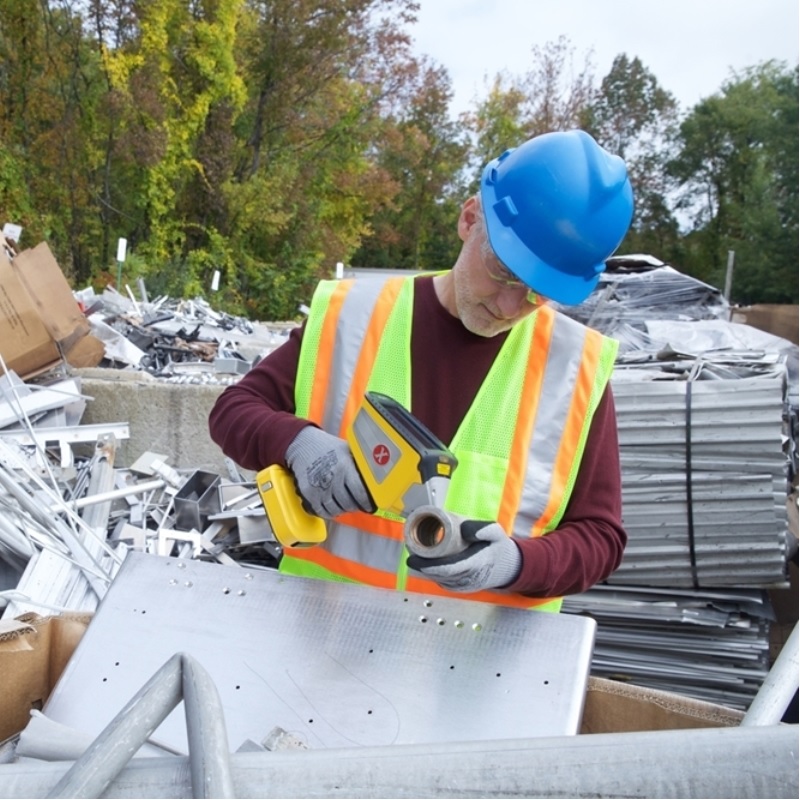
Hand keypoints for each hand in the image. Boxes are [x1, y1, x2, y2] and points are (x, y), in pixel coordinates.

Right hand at [285, 426, 374, 517]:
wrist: (302, 444)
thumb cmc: (329, 447)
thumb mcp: (347, 450)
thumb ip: (360, 464)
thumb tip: (377, 475)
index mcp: (345, 467)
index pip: (360, 493)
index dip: (366, 502)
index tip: (370, 506)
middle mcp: (333, 479)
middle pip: (348, 504)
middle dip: (355, 506)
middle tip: (357, 504)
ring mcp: (319, 488)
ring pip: (336, 510)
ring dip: (342, 509)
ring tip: (345, 503)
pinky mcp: (308, 494)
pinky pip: (321, 511)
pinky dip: (328, 512)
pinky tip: (332, 505)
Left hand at [406, 520, 520, 592]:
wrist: (509, 567)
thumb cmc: (500, 548)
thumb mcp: (496, 533)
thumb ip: (483, 528)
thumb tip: (464, 529)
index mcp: (477, 565)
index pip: (448, 568)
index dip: (428, 565)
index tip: (413, 558)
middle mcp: (469, 579)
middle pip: (439, 574)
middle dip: (422, 564)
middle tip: (410, 549)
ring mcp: (464, 586)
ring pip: (439, 579)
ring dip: (425, 569)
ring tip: (414, 554)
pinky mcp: (461, 588)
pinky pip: (443, 582)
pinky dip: (432, 574)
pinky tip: (424, 563)